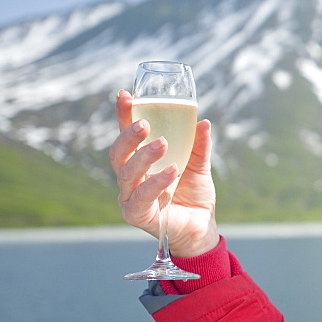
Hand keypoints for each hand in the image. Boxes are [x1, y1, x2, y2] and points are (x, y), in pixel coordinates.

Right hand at [109, 90, 219, 256]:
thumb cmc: (193, 195)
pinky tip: (172, 171)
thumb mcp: (199, 166)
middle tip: (144, 124)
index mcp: (141, 160)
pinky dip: (156, 182)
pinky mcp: (136, 215)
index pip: (127, 134)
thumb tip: (203, 122)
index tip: (125, 94)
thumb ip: (199, 146)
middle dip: (127, 135)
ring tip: (164, 143)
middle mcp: (131, 177)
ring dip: (144, 156)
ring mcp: (130, 196)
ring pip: (128, 173)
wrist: (201, 227)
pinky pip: (141, 196)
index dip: (124, 115)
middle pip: (118, 152)